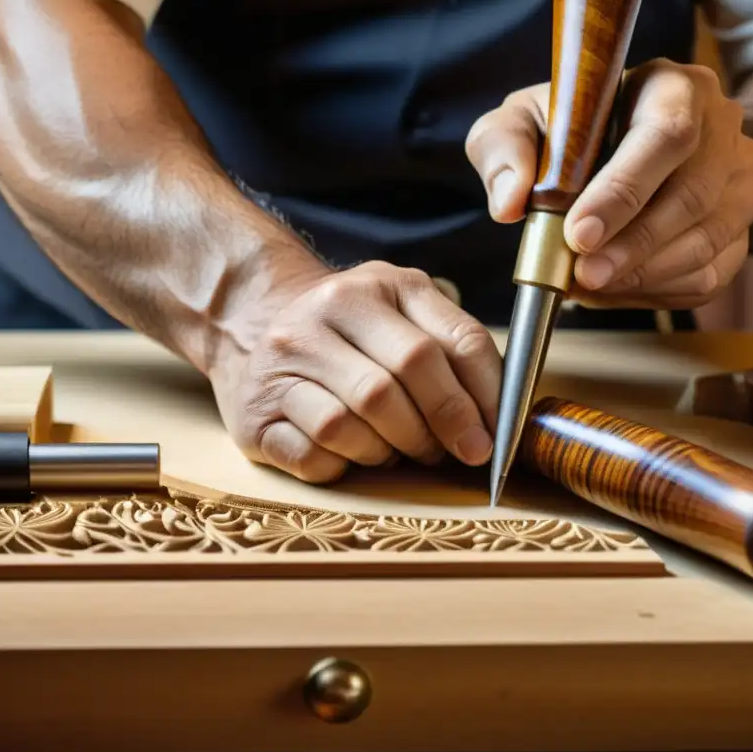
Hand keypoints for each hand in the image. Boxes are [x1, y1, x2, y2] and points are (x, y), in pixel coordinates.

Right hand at [212, 261, 502, 482]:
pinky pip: (314, 454)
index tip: (495, 438)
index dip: (485, 398)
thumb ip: (454, 352)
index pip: (455, 342)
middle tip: (453, 454)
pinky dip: (343, 465)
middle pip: (401, 380)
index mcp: (382, 286)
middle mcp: (327, 311)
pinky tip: (349, 453)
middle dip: (440, 428)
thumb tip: (499, 421)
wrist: (253, 325)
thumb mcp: (404, 317)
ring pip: (353, 423)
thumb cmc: (350, 335)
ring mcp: (284, 359)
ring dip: (388, 450)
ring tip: (395, 448)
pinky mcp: (255, 410)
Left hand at [466, 59, 752, 308]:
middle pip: (691, 197)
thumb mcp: (524, 118)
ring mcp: (740, 184)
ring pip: (704, 244)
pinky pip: (707, 277)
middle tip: (581, 276)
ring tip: (588, 284)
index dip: (623, 192)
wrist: (629, 144)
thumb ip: (504, 147)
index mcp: (675, 88)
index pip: (666, 136)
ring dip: (641, 276)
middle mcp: (722, 131)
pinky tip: (614, 288)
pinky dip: (655, 292)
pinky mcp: (739, 232)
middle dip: (630, 247)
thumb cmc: (573, 130)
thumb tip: (510, 202)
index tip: (578, 234)